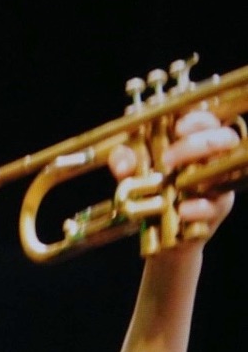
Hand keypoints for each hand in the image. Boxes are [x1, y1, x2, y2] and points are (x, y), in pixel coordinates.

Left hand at [108, 110, 236, 243]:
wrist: (158, 232)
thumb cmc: (148, 189)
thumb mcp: (131, 170)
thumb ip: (124, 160)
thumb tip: (122, 164)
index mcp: (194, 138)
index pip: (206, 118)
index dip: (197, 118)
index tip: (178, 126)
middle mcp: (213, 156)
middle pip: (225, 137)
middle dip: (198, 143)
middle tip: (167, 159)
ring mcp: (219, 182)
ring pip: (228, 168)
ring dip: (202, 173)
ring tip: (176, 182)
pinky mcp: (217, 209)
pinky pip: (215, 205)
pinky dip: (199, 207)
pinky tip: (182, 210)